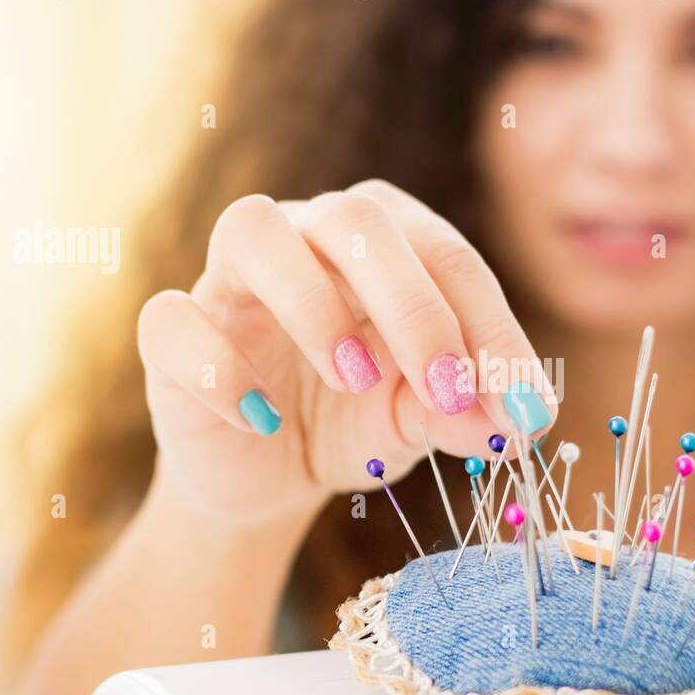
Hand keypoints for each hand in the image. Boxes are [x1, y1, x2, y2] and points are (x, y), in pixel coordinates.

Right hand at [136, 179, 555, 527]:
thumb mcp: (420, 420)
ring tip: (354, 380)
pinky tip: (261, 421)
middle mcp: (306, 237)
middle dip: (415, 306)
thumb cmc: (355, 421)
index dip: (492, 329)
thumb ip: (462, 413)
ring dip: (312, 302)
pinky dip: (218, 368)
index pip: (447, 256)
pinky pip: (173, 319)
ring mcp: (230, 280)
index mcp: (384, 243)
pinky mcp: (171, 336)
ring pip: (254, 229)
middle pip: (357, 219)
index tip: (524, 408)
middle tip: (450, 390)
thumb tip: (515, 424)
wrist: (269, 476)